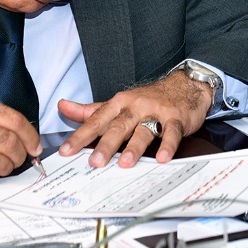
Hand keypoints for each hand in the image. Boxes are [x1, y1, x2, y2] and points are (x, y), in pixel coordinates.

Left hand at [56, 72, 213, 168]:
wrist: (185, 84)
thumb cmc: (148, 98)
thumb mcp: (118, 102)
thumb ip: (90, 109)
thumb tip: (63, 106)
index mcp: (119, 104)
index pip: (96, 120)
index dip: (81, 136)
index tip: (67, 151)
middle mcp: (136, 107)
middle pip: (118, 127)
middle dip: (106, 145)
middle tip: (95, 162)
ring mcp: (156, 111)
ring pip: (143, 130)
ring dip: (134, 146)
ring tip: (125, 163)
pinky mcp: (176, 118)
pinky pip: (171, 132)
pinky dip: (168, 145)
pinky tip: (162, 157)